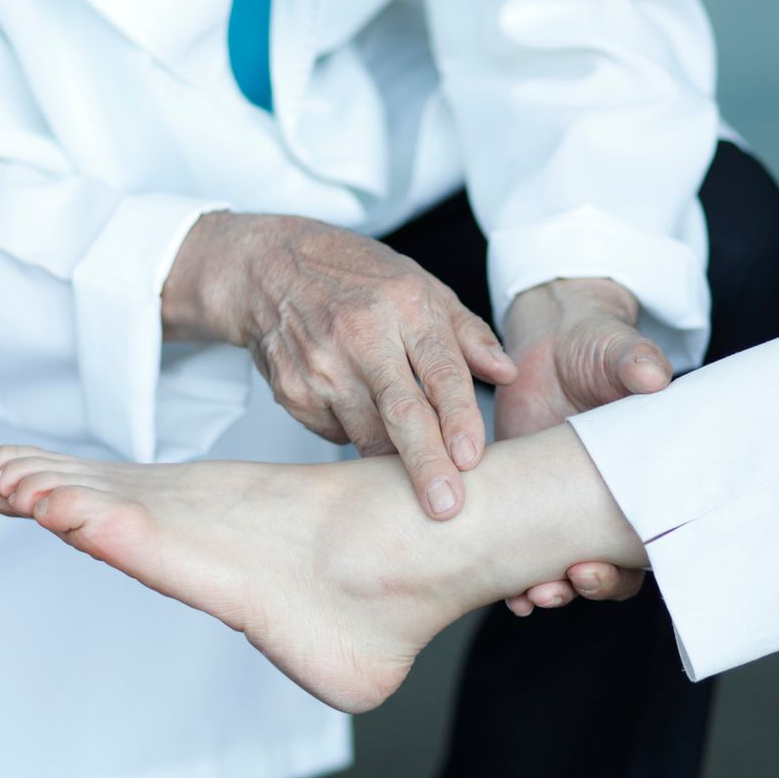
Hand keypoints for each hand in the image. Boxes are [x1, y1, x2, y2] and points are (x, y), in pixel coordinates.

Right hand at [160, 212, 517, 519]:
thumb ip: (468, 334)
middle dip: (426, 465)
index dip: (458, 417)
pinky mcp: (293, 392)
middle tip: (447, 508)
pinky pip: (338, 433)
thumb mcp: (421, 286)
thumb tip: (507, 373)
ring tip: (415, 461)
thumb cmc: (359, 279)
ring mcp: (322, 367)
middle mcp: (361, 337)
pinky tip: (354, 404)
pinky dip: (356, 432)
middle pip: (401, 413)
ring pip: (369, 435)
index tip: (471, 457)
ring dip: (395, 456)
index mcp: (405, 307)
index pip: (440, 371)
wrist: (270, 269)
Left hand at [496, 278, 669, 614]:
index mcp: (641, 480)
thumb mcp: (619, 352)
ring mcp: (563, 507)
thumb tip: (655, 376)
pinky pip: (519, 546)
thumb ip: (637, 363)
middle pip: (608, 568)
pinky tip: (497, 583)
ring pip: (561, 567)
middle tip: (556, 587)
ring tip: (527, 597)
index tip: (592, 567)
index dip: (626, 565)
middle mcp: (605, 504)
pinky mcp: (525, 499)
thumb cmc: (599, 348)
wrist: (554, 341)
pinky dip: (509, 569)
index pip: (646, 541)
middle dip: (585, 586)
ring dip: (546, 589)